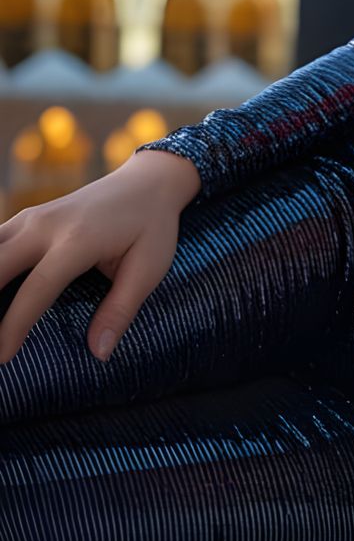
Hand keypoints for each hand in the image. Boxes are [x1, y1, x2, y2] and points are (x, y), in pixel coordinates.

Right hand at [0, 155, 189, 365]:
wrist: (148, 182)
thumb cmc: (152, 227)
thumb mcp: (150, 267)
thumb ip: (121, 309)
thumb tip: (100, 352)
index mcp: (78, 239)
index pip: (37, 288)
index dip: (14, 325)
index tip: (1, 358)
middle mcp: (46, 225)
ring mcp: (31, 217)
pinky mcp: (25, 218)